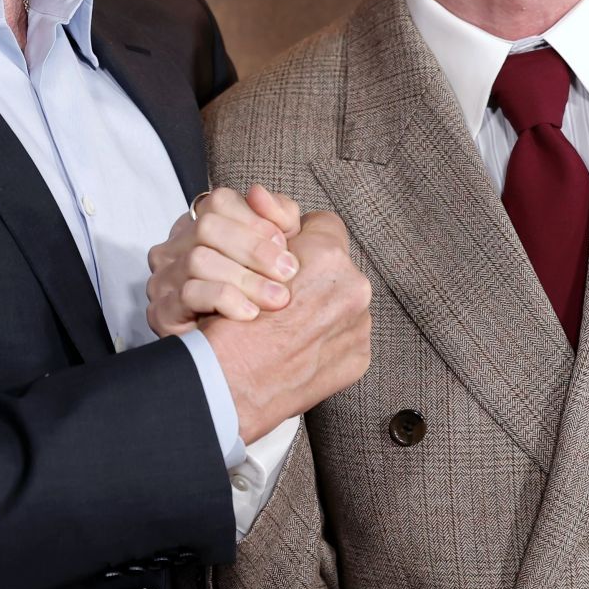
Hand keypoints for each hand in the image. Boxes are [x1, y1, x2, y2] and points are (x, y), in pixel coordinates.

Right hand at [146, 186, 301, 335]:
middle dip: (254, 249)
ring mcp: (164, 279)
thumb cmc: (261, 297)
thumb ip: (278, 218)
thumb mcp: (278, 253)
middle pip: (207, 227)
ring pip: (198, 260)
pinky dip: (225, 300)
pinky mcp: (161, 311)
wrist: (240, 361)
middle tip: (288, 272)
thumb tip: (260, 193)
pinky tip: (249, 313)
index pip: (219, 203)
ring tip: (277, 298)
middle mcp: (176, 248)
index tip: (285, 243)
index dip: (254, 220)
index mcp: (200, 227)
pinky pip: (189, 295)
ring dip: (245, 278)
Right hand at [200, 211, 371, 442]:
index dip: (302, 237)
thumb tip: (265, 201)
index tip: (287, 254)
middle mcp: (352, 289)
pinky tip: (298, 346)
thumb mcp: (242, 260)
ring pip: (343, 300)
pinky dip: (327, 338)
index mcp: (326, 258)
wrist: (228, 387)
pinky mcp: (358, 357)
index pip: (325, 223)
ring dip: (322, 307)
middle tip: (283, 294)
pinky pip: (347, 333)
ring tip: (290, 324)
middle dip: (314, 275)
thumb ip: (270, 232)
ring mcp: (359, 326)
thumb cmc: (229, 326)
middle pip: (337, 266)